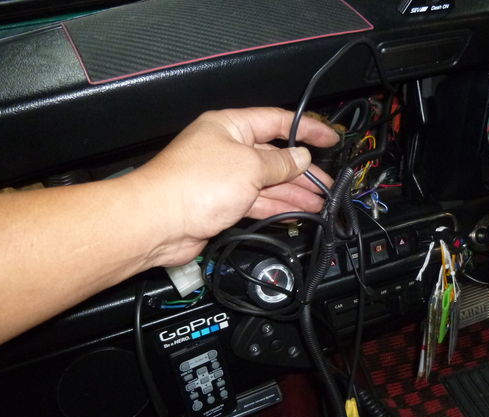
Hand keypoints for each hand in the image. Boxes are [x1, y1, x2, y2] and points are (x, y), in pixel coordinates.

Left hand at [129, 107, 338, 266]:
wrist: (158, 222)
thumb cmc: (193, 184)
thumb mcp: (249, 166)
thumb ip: (279, 163)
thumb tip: (300, 157)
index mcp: (230, 126)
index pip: (276, 122)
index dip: (306, 129)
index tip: (329, 137)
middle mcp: (227, 149)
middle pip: (274, 156)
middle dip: (302, 171)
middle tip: (327, 183)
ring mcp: (224, 178)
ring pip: (268, 183)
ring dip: (294, 193)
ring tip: (319, 203)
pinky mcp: (221, 204)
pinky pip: (257, 202)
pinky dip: (277, 207)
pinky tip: (296, 213)